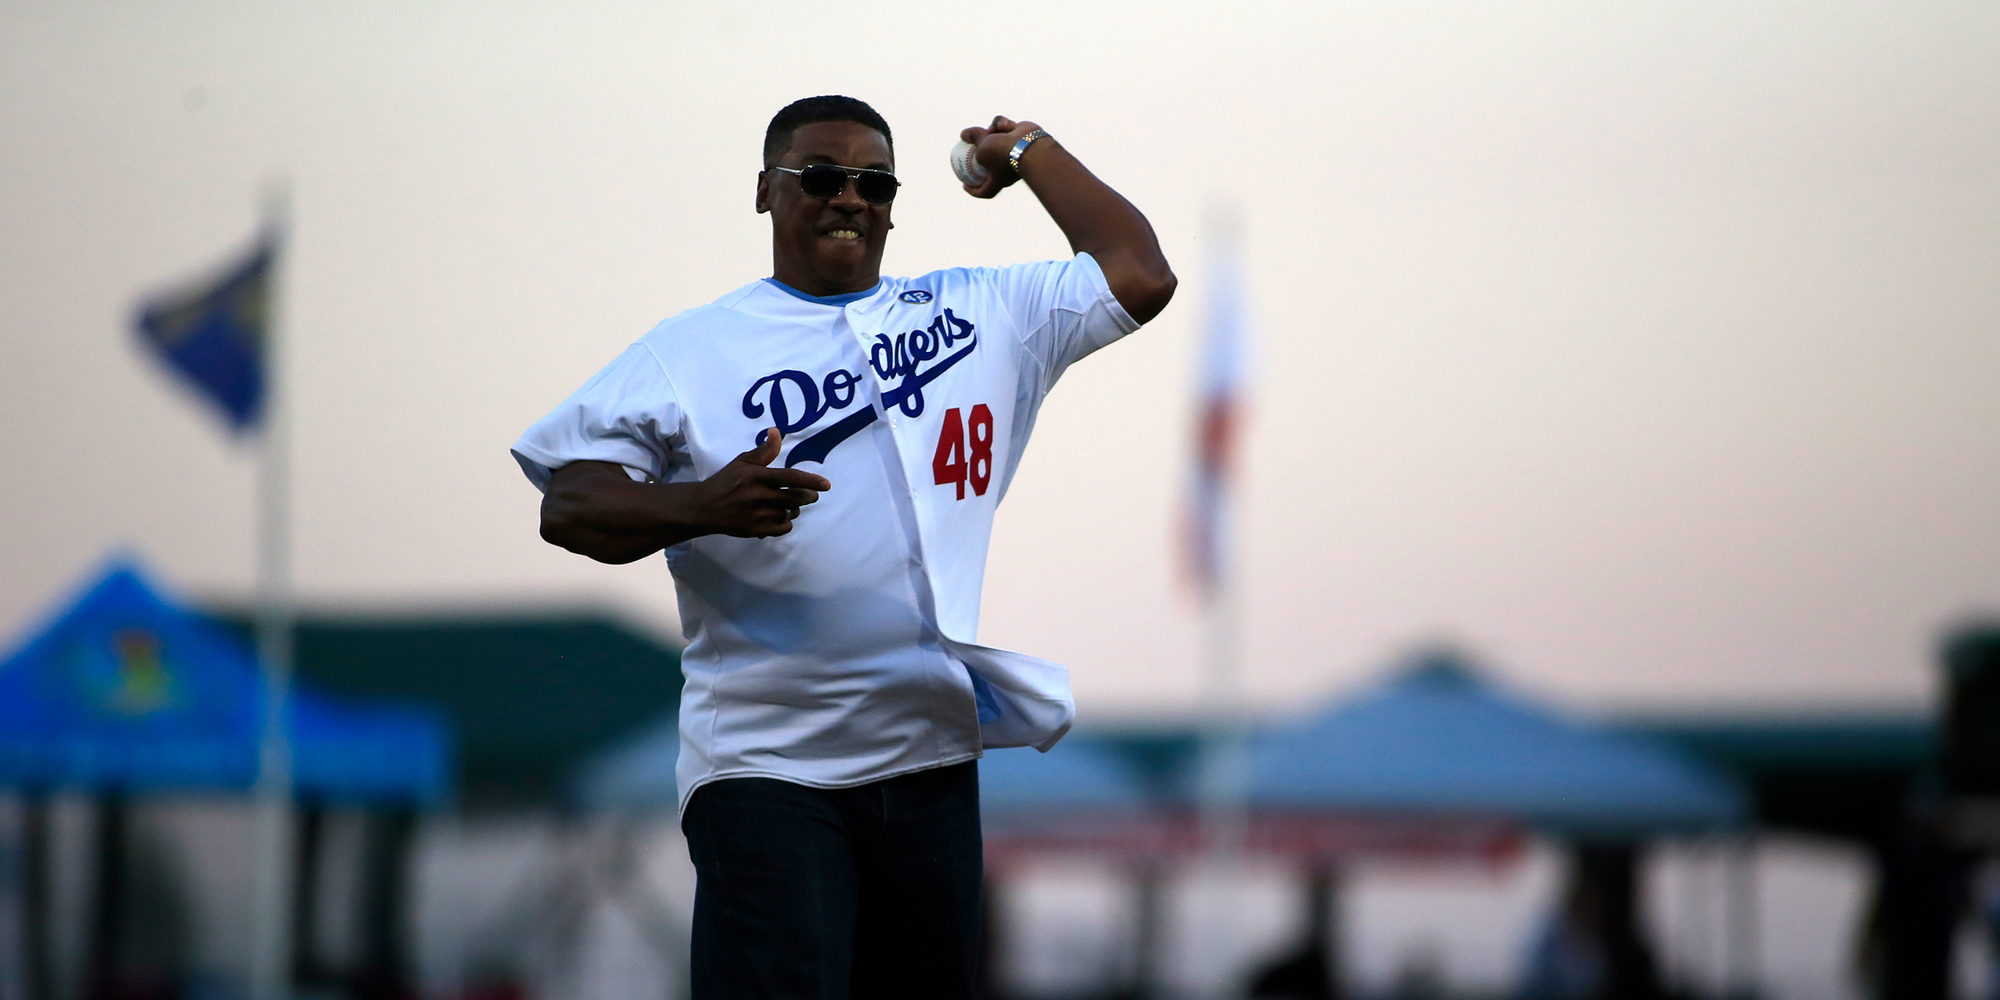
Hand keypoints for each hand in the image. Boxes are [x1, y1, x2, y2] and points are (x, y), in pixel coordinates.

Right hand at [693, 428, 830, 537]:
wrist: (704, 508)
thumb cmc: (726, 482)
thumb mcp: (742, 463)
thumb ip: (763, 451)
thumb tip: (777, 431)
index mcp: (756, 476)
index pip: (790, 478)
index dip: (811, 481)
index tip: (827, 485)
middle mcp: (758, 495)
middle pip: (796, 498)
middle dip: (808, 496)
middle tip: (810, 495)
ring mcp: (757, 514)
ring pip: (790, 513)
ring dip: (794, 509)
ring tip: (788, 504)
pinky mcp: (755, 530)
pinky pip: (782, 528)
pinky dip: (785, 523)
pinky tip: (778, 516)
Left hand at [958, 116, 1043, 198]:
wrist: (1030, 145)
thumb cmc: (1003, 152)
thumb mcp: (982, 147)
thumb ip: (973, 138)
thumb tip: (963, 134)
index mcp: (998, 180)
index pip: (985, 191)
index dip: (974, 190)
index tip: (964, 184)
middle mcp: (1008, 168)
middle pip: (990, 161)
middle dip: (981, 150)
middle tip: (971, 143)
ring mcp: (1015, 152)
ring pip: (997, 138)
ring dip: (991, 131)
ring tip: (990, 130)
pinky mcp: (1021, 136)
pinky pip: (1006, 128)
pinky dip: (1002, 125)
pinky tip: (1004, 125)